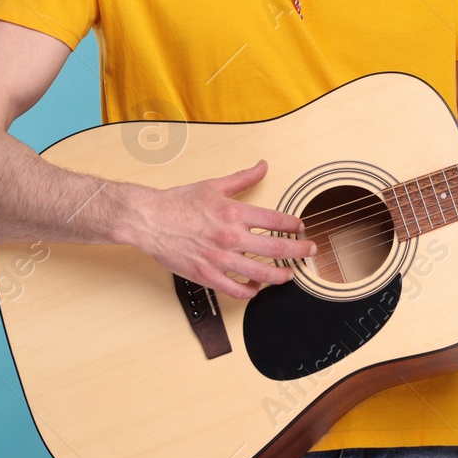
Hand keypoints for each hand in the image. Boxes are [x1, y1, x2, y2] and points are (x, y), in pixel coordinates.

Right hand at [121, 160, 314, 299]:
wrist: (148, 219)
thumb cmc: (178, 202)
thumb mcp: (213, 185)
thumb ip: (242, 178)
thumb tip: (262, 165)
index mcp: (234, 213)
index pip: (276, 221)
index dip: (294, 226)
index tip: (301, 228)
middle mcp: (230, 237)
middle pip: (276, 250)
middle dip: (299, 252)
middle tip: (309, 251)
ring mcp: (219, 259)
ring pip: (261, 274)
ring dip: (280, 276)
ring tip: (288, 275)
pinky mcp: (206, 275)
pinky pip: (236, 290)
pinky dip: (250, 292)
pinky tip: (255, 288)